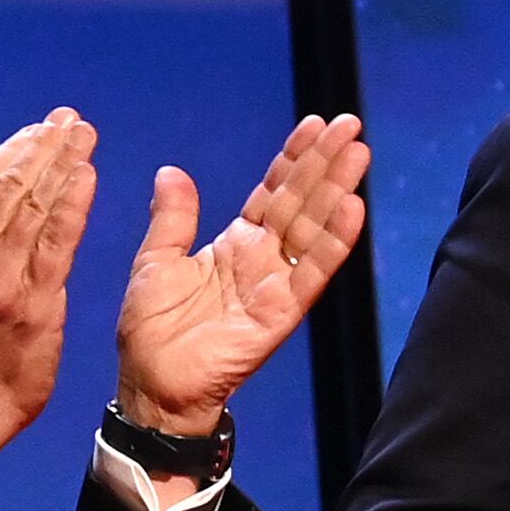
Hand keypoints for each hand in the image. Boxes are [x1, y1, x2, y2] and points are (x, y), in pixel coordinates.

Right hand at [0, 110, 96, 489]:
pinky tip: (89, 176)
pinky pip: (55, 242)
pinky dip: (72, 204)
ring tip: (83, 135)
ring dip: (61, 164)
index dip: (12, 148)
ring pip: (32, 206)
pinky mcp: (33, 302)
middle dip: (42, 146)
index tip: (39, 125)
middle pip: (9, 185)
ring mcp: (0, 278)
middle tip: (70, 119)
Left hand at [111, 114, 370, 444]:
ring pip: (313, 228)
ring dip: (338, 190)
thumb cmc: (151, 331)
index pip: (273, 191)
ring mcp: (276, 284)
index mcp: (235, 243)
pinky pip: (312, 273)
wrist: (152, 386)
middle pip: (301, 200)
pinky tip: (353, 209)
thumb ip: (172, 219)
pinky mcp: (282, 313)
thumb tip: (171, 171)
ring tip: (358, 153)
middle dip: (325, 162)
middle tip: (351, 124)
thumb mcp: (154, 262)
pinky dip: (334, 242)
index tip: (315, 124)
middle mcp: (262, 258)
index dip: (293, 158)